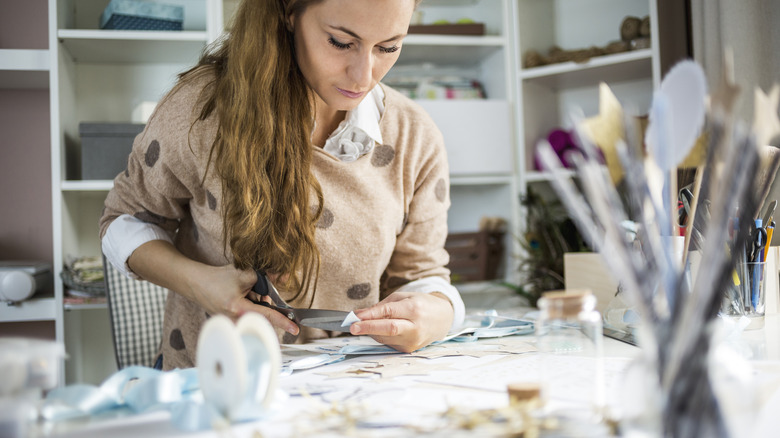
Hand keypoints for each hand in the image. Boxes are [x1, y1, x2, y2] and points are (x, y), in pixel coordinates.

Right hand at [127, 240, 298, 334]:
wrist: (196, 283)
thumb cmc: (217, 278)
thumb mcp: (244, 273)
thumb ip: (265, 276)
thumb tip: (283, 276)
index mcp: (238, 309)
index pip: (267, 315)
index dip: (283, 321)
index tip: (295, 329)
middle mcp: (235, 320)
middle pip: (263, 316)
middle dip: (263, 302)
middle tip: (252, 290)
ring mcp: (232, 324)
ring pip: (256, 316)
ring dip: (255, 303)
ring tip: (241, 291)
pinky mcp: (230, 323)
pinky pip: (248, 316)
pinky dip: (249, 305)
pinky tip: (237, 296)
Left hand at [350, 292, 452, 351]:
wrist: (442, 319)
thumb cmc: (421, 304)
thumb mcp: (403, 297)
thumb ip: (382, 306)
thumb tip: (360, 314)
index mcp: (415, 309)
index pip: (389, 312)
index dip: (371, 315)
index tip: (355, 317)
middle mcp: (415, 327)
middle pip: (389, 329)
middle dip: (368, 328)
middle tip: (352, 327)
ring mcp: (413, 341)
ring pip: (385, 338)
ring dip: (371, 331)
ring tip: (365, 324)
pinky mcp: (409, 350)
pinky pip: (389, 343)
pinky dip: (380, 336)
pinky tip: (380, 330)